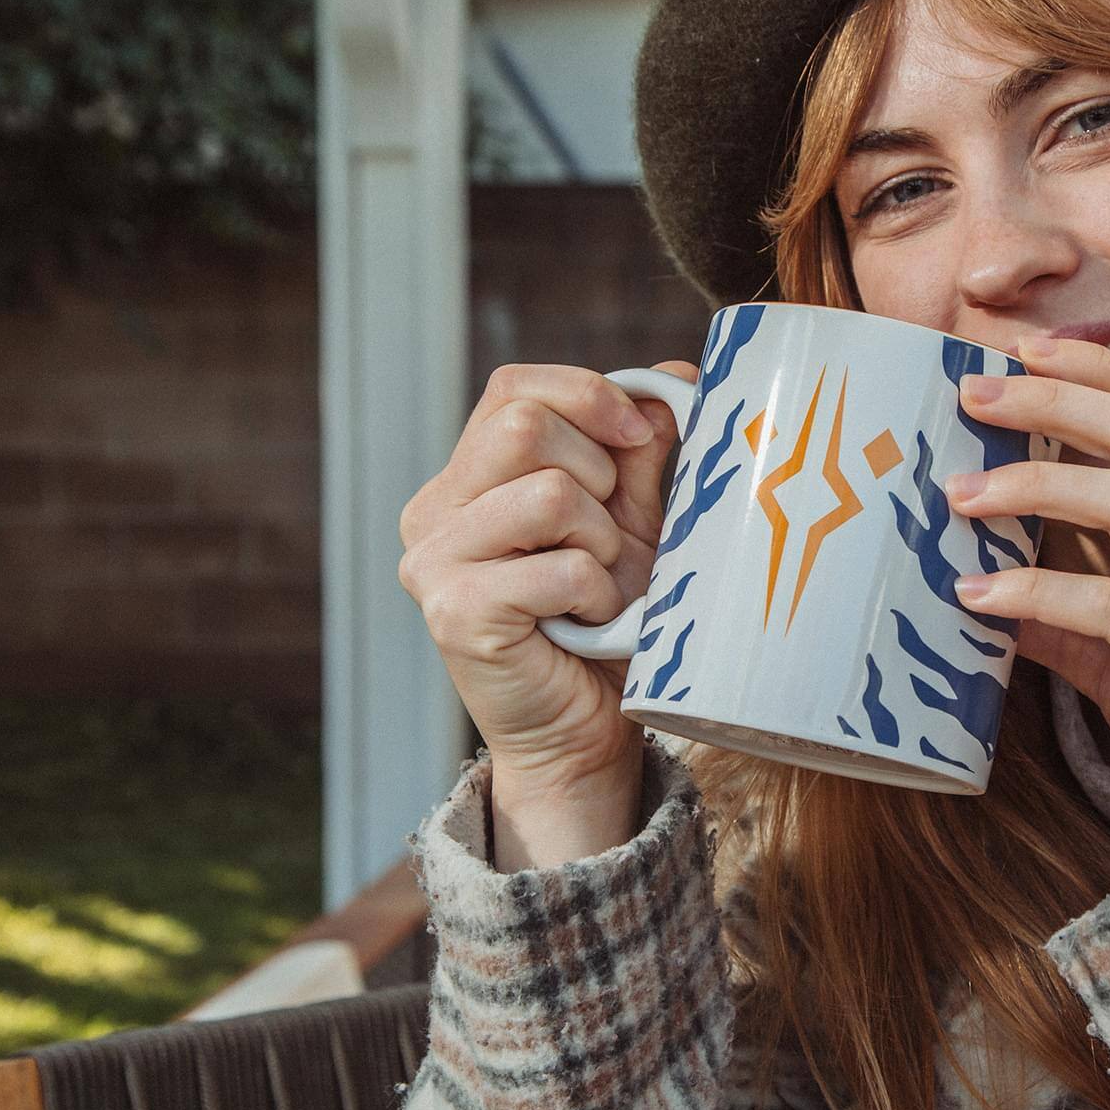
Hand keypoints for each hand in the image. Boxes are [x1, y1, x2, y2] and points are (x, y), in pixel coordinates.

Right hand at [396, 361, 697, 815]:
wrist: (586, 733)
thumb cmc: (608, 624)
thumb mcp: (633, 521)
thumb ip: (641, 451)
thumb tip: (676, 375)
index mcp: (467, 479)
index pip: (514, 387)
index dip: (589, 395)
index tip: (642, 435)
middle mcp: (432, 513)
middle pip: (524, 426)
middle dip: (599, 476)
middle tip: (610, 539)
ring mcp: (433, 563)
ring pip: (546, 492)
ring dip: (601, 542)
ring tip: (598, 587)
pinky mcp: (455, 613)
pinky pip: (560, 566)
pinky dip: (597, 594)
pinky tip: (587, 623)